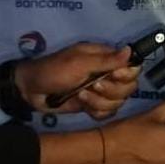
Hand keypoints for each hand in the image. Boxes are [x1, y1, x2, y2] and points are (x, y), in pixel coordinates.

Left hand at [16, 43, 139, 118]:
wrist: (31, 90)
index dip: (126, 75)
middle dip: (111, 91)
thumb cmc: (54, 71)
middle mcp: (108, 75)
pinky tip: (82, 106)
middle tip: (92, 86)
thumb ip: (106, 60)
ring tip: (81, 95)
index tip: (112, 76)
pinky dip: (96, 111)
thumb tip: (130, 50)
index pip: (133, 67)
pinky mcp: (94, 106)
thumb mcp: (79, 63)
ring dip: (99, 101)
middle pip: (129, 87)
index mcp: (106, 59)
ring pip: (119, 102)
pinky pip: (107, 113)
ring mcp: (102, 92)